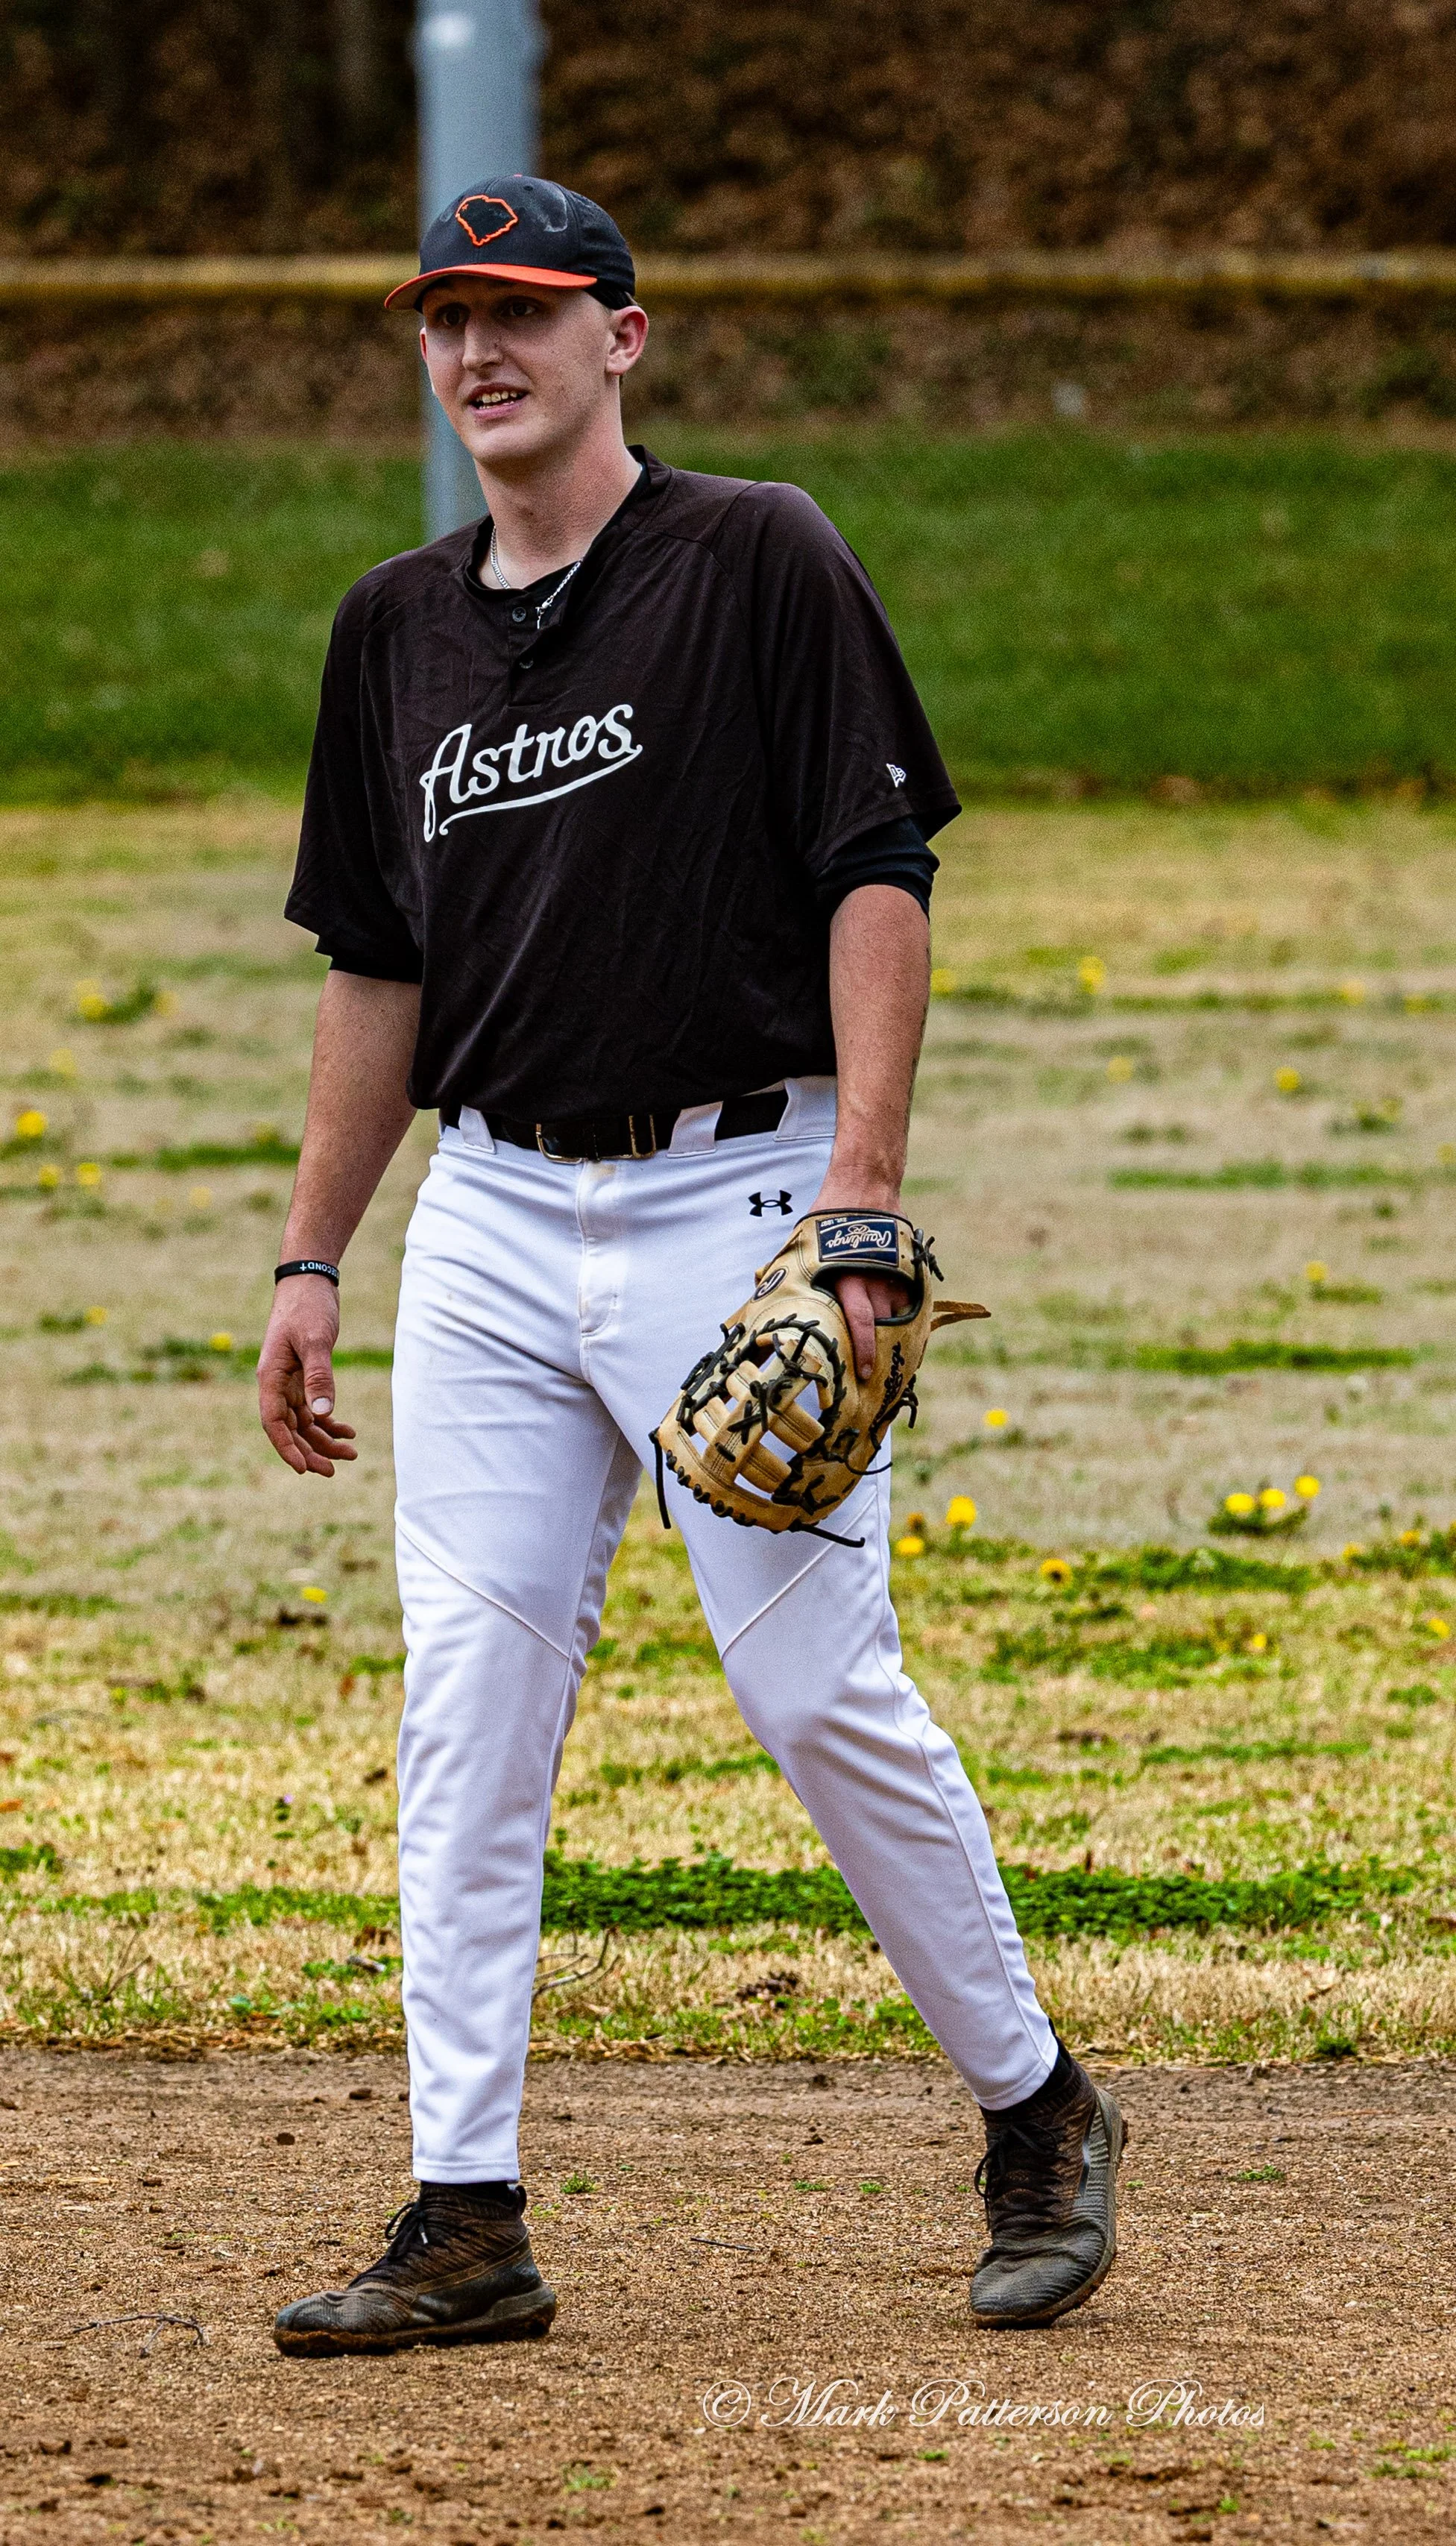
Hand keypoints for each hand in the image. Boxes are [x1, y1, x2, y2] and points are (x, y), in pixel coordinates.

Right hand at [258, 1274, 356, 1477]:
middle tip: (334, 1470)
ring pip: (303, 1422)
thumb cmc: (308, 1306)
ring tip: (352, 1453)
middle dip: (310, 1451)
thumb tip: (323, 1414)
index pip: (273, 1422)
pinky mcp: (304, 1376)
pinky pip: (313, 1408)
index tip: (304, 1469)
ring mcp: (290, 1381)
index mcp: (270, 1376)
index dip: (287, 1448)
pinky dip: (329, 1421)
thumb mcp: (316, 1340)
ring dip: (324, 1440)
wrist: (309, 1279)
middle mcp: (277, 1383)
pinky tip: (348, 1431)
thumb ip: (319, 1376)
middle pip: (289, 1428)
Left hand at [808, 1174, 908, 1380]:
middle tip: (877, 1384)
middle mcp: (874, 1279)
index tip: (862, 1375)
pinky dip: (907, 1323)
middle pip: (882, 1326)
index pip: (859, 1321)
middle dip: (880, 1355)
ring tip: (893, 1368)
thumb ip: (790, 1274)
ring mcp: (894, 1275)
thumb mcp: (804, 1245)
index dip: (863, 1351)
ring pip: (899, 1317)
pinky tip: (907, 1341)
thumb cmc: (827, 1217)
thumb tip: (761, 1297)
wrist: (864, 1185)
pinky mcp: (907, 1268)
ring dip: (895, 1342)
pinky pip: (910, 1303)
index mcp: (845, 1277)